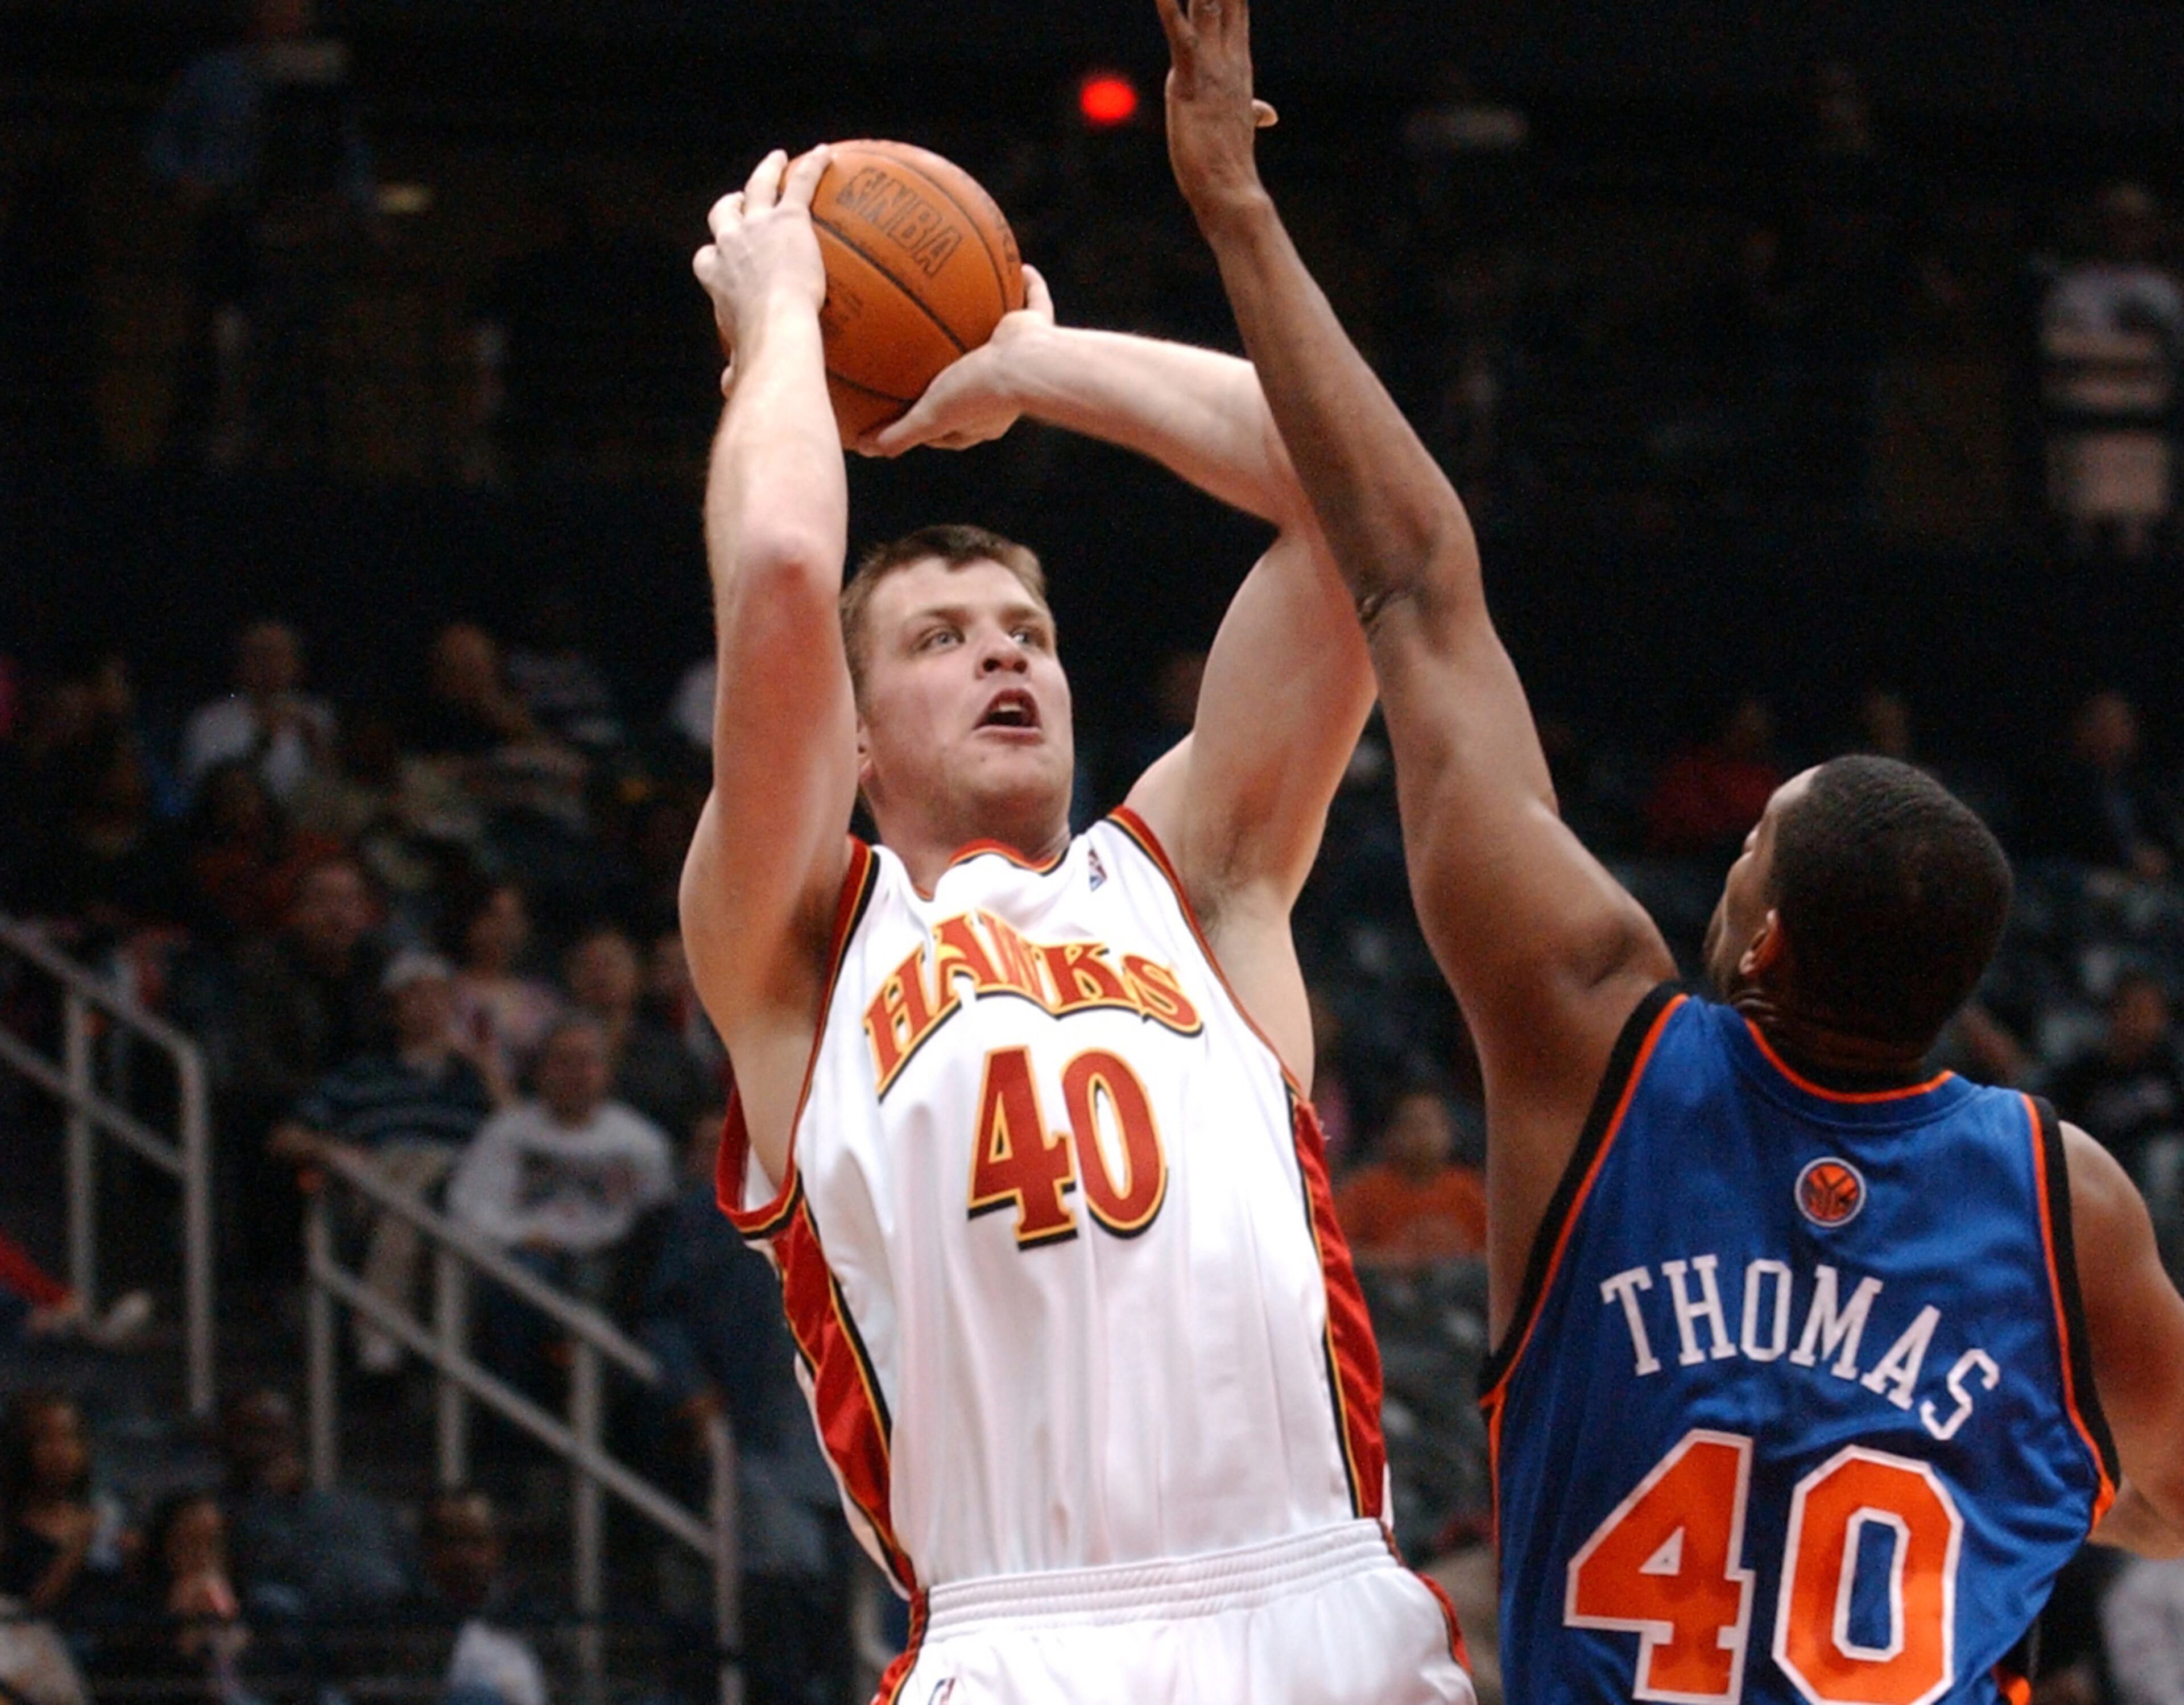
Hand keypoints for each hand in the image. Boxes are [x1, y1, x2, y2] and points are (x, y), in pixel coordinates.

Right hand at [692, 146, 832, 380]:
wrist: (778, 332)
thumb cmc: (762, 357)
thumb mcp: (742, 366)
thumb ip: (736, 371)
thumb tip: (731, 388)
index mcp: (716, 281)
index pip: (708, 259)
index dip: (715, 254)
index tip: (721, 252)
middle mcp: (729, 246)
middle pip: (724, 214)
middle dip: (732, 204)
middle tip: (743, 199)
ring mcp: (757, 228)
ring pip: (758, 187)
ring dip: (767, 171)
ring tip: (779, 160)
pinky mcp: (787, 219)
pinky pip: (801, 183)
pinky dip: (812, 167)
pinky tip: (829, 154)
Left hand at [857, 265, 1057, 455]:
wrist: (1027, 367)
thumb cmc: (979, 392)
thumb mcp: (931, 416)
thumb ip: (900, 433)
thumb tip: (862, 448)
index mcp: (983, 417)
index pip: (951, 426)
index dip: (929, 423)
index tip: (907, 414)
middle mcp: (1004, 389)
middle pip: (975, 380)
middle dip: (954, 372)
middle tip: (932, 360)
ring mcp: (1022, 357)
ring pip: (1002, 337)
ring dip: (987, 323)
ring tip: (965, 306)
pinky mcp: (1037, 328)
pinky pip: (1035, 300)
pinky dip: (1030, 285)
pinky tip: (1020, 266)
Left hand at [1154, 0, 1279, 223]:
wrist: (1230, 189)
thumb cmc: (1228, 161)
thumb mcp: (1238, 124)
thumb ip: (1251, 108)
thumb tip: (1266, 112)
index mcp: (1238, 63)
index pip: (1237, 6)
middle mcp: (1229, 57)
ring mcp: (1211, 67)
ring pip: (1206, 4)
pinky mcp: (1188, 80)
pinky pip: (1179, 34)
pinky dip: (1168, 7)